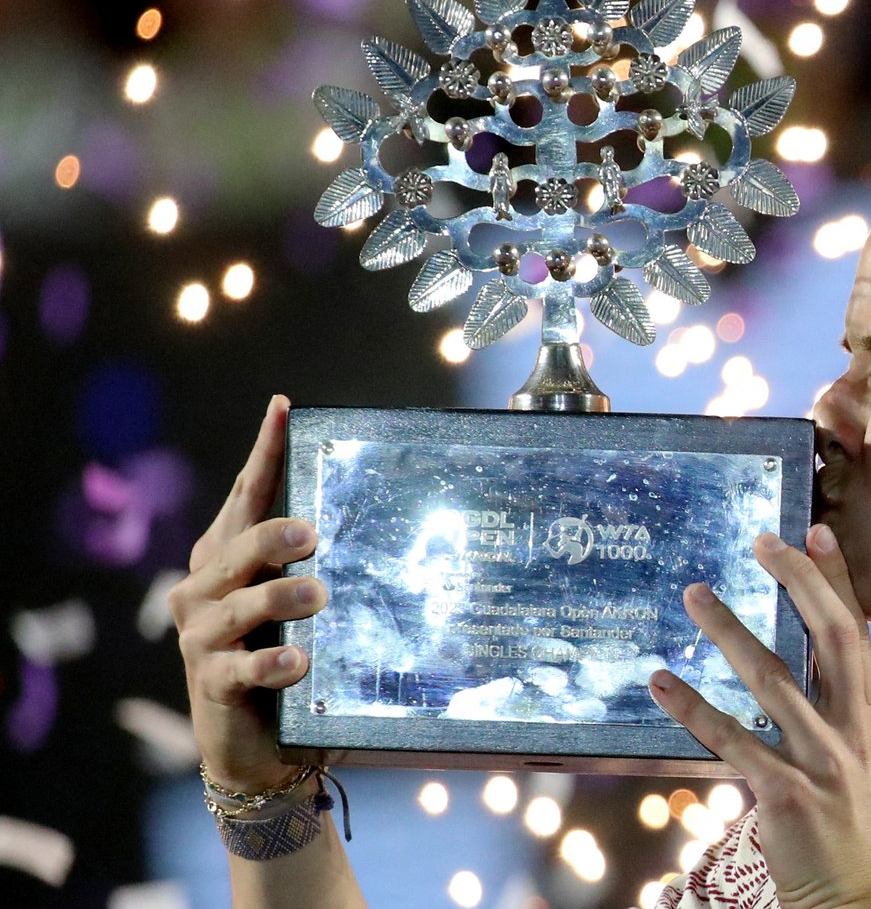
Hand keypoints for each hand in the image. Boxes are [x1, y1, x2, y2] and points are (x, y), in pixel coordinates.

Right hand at [168, 396, 327, 791]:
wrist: (261, 747)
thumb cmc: (289, 658)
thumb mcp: (305, 605)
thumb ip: (323, 563)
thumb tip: (384, 512)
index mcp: (228, 558)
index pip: (245, 496)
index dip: (264, 453)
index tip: (283, 408)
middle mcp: (205, 590)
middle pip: (236, 547)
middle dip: (271, 535)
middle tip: (311, 531)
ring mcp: (202, 638)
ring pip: (237, 605)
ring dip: (278, 598)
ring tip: (318, 596)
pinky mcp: (212, 684)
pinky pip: (240, 670)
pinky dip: (271, 664)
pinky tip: (299, 662)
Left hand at [650, 525, 870, 908]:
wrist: (861, 895)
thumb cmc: (859, 823)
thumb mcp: (866, 754)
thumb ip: (841, 706)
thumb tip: (806, 658)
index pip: (857, 630)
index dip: (836, 579)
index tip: (814, 531)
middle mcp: (854, 728)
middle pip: (829, 637)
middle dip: (797, 582)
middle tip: (761, 540)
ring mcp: (822, 760)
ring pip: (771, 680)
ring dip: (729, 631)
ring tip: (694, 594)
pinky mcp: (785, 792)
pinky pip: (731, 739)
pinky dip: (694, 706)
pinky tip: (663, 681)